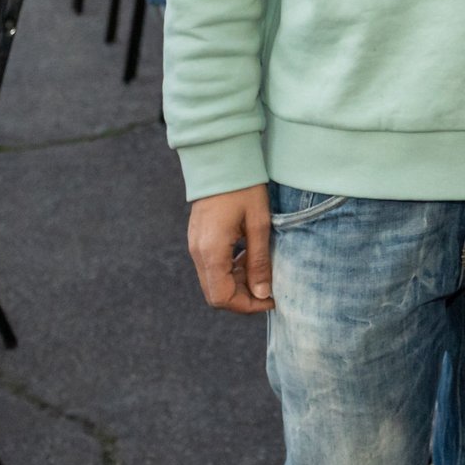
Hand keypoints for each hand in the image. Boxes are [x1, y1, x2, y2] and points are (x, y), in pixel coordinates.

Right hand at [187, 186, 272, 314]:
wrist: (221, 159)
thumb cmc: (244, 188)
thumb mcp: (258, 225)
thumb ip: (259, 262)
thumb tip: (263, 294)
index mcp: (211, 252)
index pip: (222, 298)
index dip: (247, 306)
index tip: (270, 298)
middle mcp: (197, 253)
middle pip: (216, 294)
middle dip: (243, 297)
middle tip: (267, 284)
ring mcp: (195, 246)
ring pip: (214, 281)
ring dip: (237, 282)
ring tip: (260, 266)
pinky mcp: (198, 239)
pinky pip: (212, 266)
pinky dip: (230, 269)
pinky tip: (247, 253)